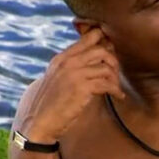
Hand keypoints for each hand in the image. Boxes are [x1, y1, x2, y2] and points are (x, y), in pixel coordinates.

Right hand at [18, 28, 124, 142]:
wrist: (40, 121)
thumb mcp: (57, 78)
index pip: (88, 38)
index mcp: (62, 58)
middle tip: (115, 74)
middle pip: (101, 50)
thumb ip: (72, 66)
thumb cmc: (50, 102)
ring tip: (116, 87)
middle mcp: (68, 62)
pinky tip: (118, 96)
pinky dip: (116, 90)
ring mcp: (74, 74)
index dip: (105, 41)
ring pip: (106, 67)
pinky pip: (107, 83)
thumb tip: (94, 61)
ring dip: (115, 78)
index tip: (112, 52)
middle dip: (113, 61)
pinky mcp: (81, 88)